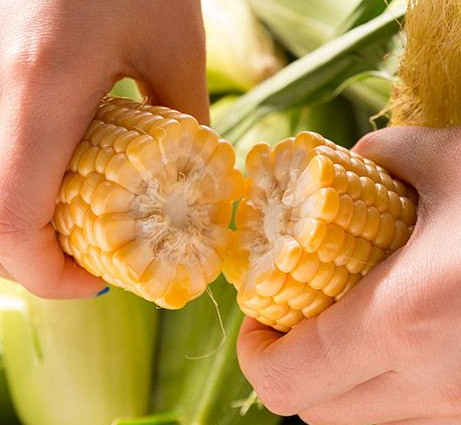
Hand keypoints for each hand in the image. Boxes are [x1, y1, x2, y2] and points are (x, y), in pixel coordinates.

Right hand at [0, 0, 207, 297]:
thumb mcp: (174, 46)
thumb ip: (183, 124)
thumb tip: (190, 182)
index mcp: (39, 89)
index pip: (11, 221)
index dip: (48, 274)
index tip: (96, 283)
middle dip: (40, 258)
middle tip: (96, 260)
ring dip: (31, 228)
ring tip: (86, 227)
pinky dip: (25, 191)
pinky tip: (65, 180)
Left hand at [238, 125, 460, 424]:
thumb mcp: (457, 159)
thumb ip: (389, 155)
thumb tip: (358, 158)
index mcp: (404, 323)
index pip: (285, 380)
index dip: (256, 348)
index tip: (260, 308)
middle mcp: (434, 387)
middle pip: (313, 410)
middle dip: (289, 361)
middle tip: (292, 310)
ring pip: (361, 416)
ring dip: (334, 374)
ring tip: (339, 317)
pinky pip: (408, 410)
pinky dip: (382, 378)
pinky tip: (396, 329)